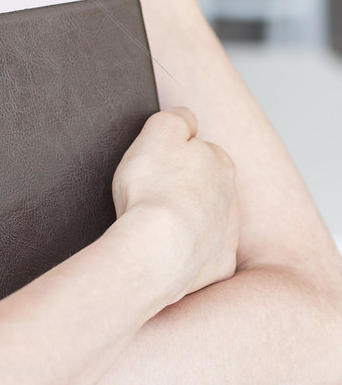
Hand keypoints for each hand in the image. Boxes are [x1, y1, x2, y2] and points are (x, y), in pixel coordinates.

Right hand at [111, 106, 238, 305]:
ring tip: (154, 226)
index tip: (154, 167)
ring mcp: (227, 235)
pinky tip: (165, 252)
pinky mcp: (218, 267)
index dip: (172, 157)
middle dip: (183, 189)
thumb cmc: (154, 189)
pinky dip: (185, 253)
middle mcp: (232, 198)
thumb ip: (177, 117)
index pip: (198, 150)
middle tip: (152, 195)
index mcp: (220, 162)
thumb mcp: (159, 130)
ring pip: (205, 221)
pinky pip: (201, 256)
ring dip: (185, 221)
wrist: (157, 252)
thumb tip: (188, 119)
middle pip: (205, 186)